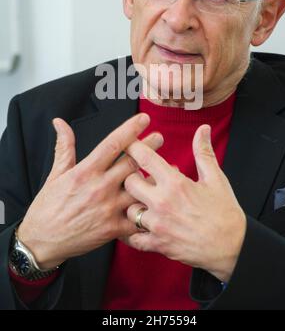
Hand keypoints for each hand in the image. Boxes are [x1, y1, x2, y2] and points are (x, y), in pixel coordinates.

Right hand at [18, 113, 162, 268]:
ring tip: (167, 168)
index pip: (113, 144)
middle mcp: (100, 187)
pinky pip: (137, 217)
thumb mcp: (55, 174)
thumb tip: (60, 122)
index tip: (144, 119)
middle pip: (132, 162)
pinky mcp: (113, 228)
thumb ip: (64, 147)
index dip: (131, 129)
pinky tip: (158, 201)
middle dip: (149, 148)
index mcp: (86, 171)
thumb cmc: (48, 207)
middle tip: (159, 137)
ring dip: (153, 177)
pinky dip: (148, 209)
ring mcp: (108, 208)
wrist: (42, 241)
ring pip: (140, 188)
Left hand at [123, 125, 245, 282]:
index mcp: (175, 183)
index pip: (144, 157)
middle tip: (141, 177)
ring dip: (134, 205)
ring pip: (129, 210)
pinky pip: (133, 238)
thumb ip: (203, 152)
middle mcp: (162, 202)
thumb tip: (202, 129)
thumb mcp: (216, 178)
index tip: (130, 145)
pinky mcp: (158, 244)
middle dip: (133, 177)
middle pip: (129, 182)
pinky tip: (143, 227)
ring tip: (146, 203)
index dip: (133, 147)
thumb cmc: (225, 213)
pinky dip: (134, 233)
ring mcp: (158, 225)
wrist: (233, 247)